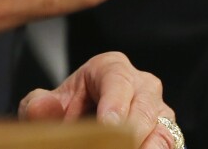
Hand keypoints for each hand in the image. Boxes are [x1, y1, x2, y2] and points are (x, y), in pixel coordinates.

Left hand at [19, 52, 177, 147]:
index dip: (114, 103)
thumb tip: (46, 107)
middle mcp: (142, 86)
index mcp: (112, 67)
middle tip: (113, 146)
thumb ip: (38, 105)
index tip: (108, 124)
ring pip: (162, 131)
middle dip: (130, 133)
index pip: (117, 80)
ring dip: (146, 146)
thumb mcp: (46, 105)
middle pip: (144, 108)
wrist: (81, 127)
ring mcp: (159, 113)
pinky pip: (170, 147)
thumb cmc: (67, 111)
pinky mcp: (167, 137)